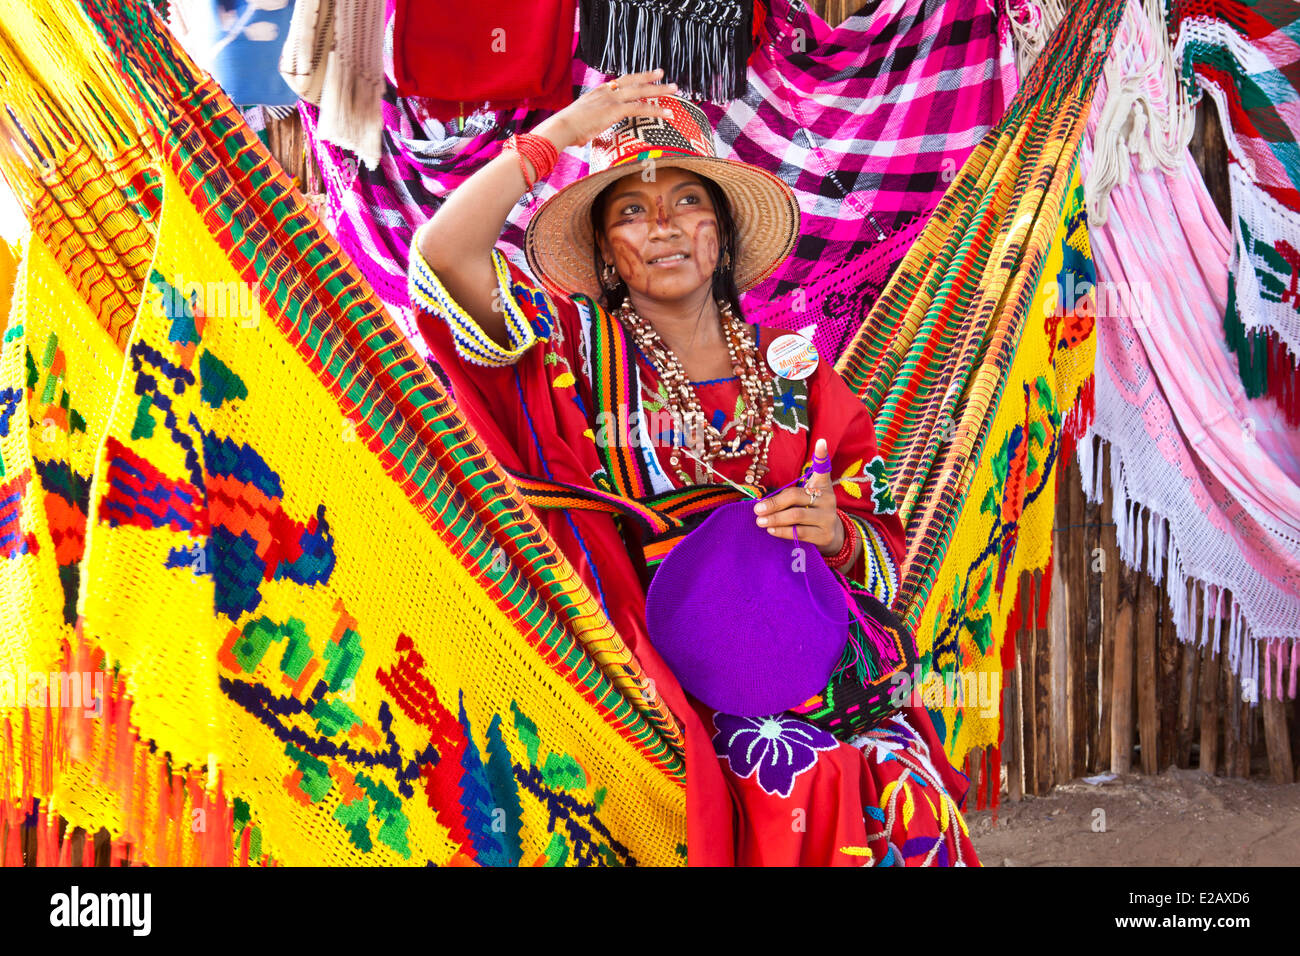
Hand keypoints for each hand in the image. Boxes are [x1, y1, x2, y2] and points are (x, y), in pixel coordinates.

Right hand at [540, 69, 678, 149]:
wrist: (562, 127)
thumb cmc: (567, 129)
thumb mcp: (581, 122)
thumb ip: (589, 123)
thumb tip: (585, 135)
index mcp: (598, 92)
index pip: (619, 82)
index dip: (632, 79)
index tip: (641, 77)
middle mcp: (606, 91)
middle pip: (632, 80)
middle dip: (649, 77)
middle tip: (663, 74)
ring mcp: (612, 99)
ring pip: (641, 91)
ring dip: (660, 90)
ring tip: (674, 89)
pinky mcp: (616, 110)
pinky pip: (641, 108)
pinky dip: (656, 110)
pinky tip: (668, 114)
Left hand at [753, 437, 843, 555]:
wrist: (832, 535)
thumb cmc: (812, 511)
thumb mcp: (807, 497)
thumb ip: (791, 494)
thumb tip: (761, 503)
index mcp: (821, 486)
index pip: (822, 468)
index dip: (821, 455)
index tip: (820, 441)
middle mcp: (827, 499)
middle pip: (796, 497)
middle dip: (774, 503)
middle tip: (757, 509)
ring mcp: (828, 517)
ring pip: (796, 516)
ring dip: (775, 519)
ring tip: (760, 521)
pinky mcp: (825, 534)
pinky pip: (800, 532)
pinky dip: (783, 531)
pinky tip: (772, 530)